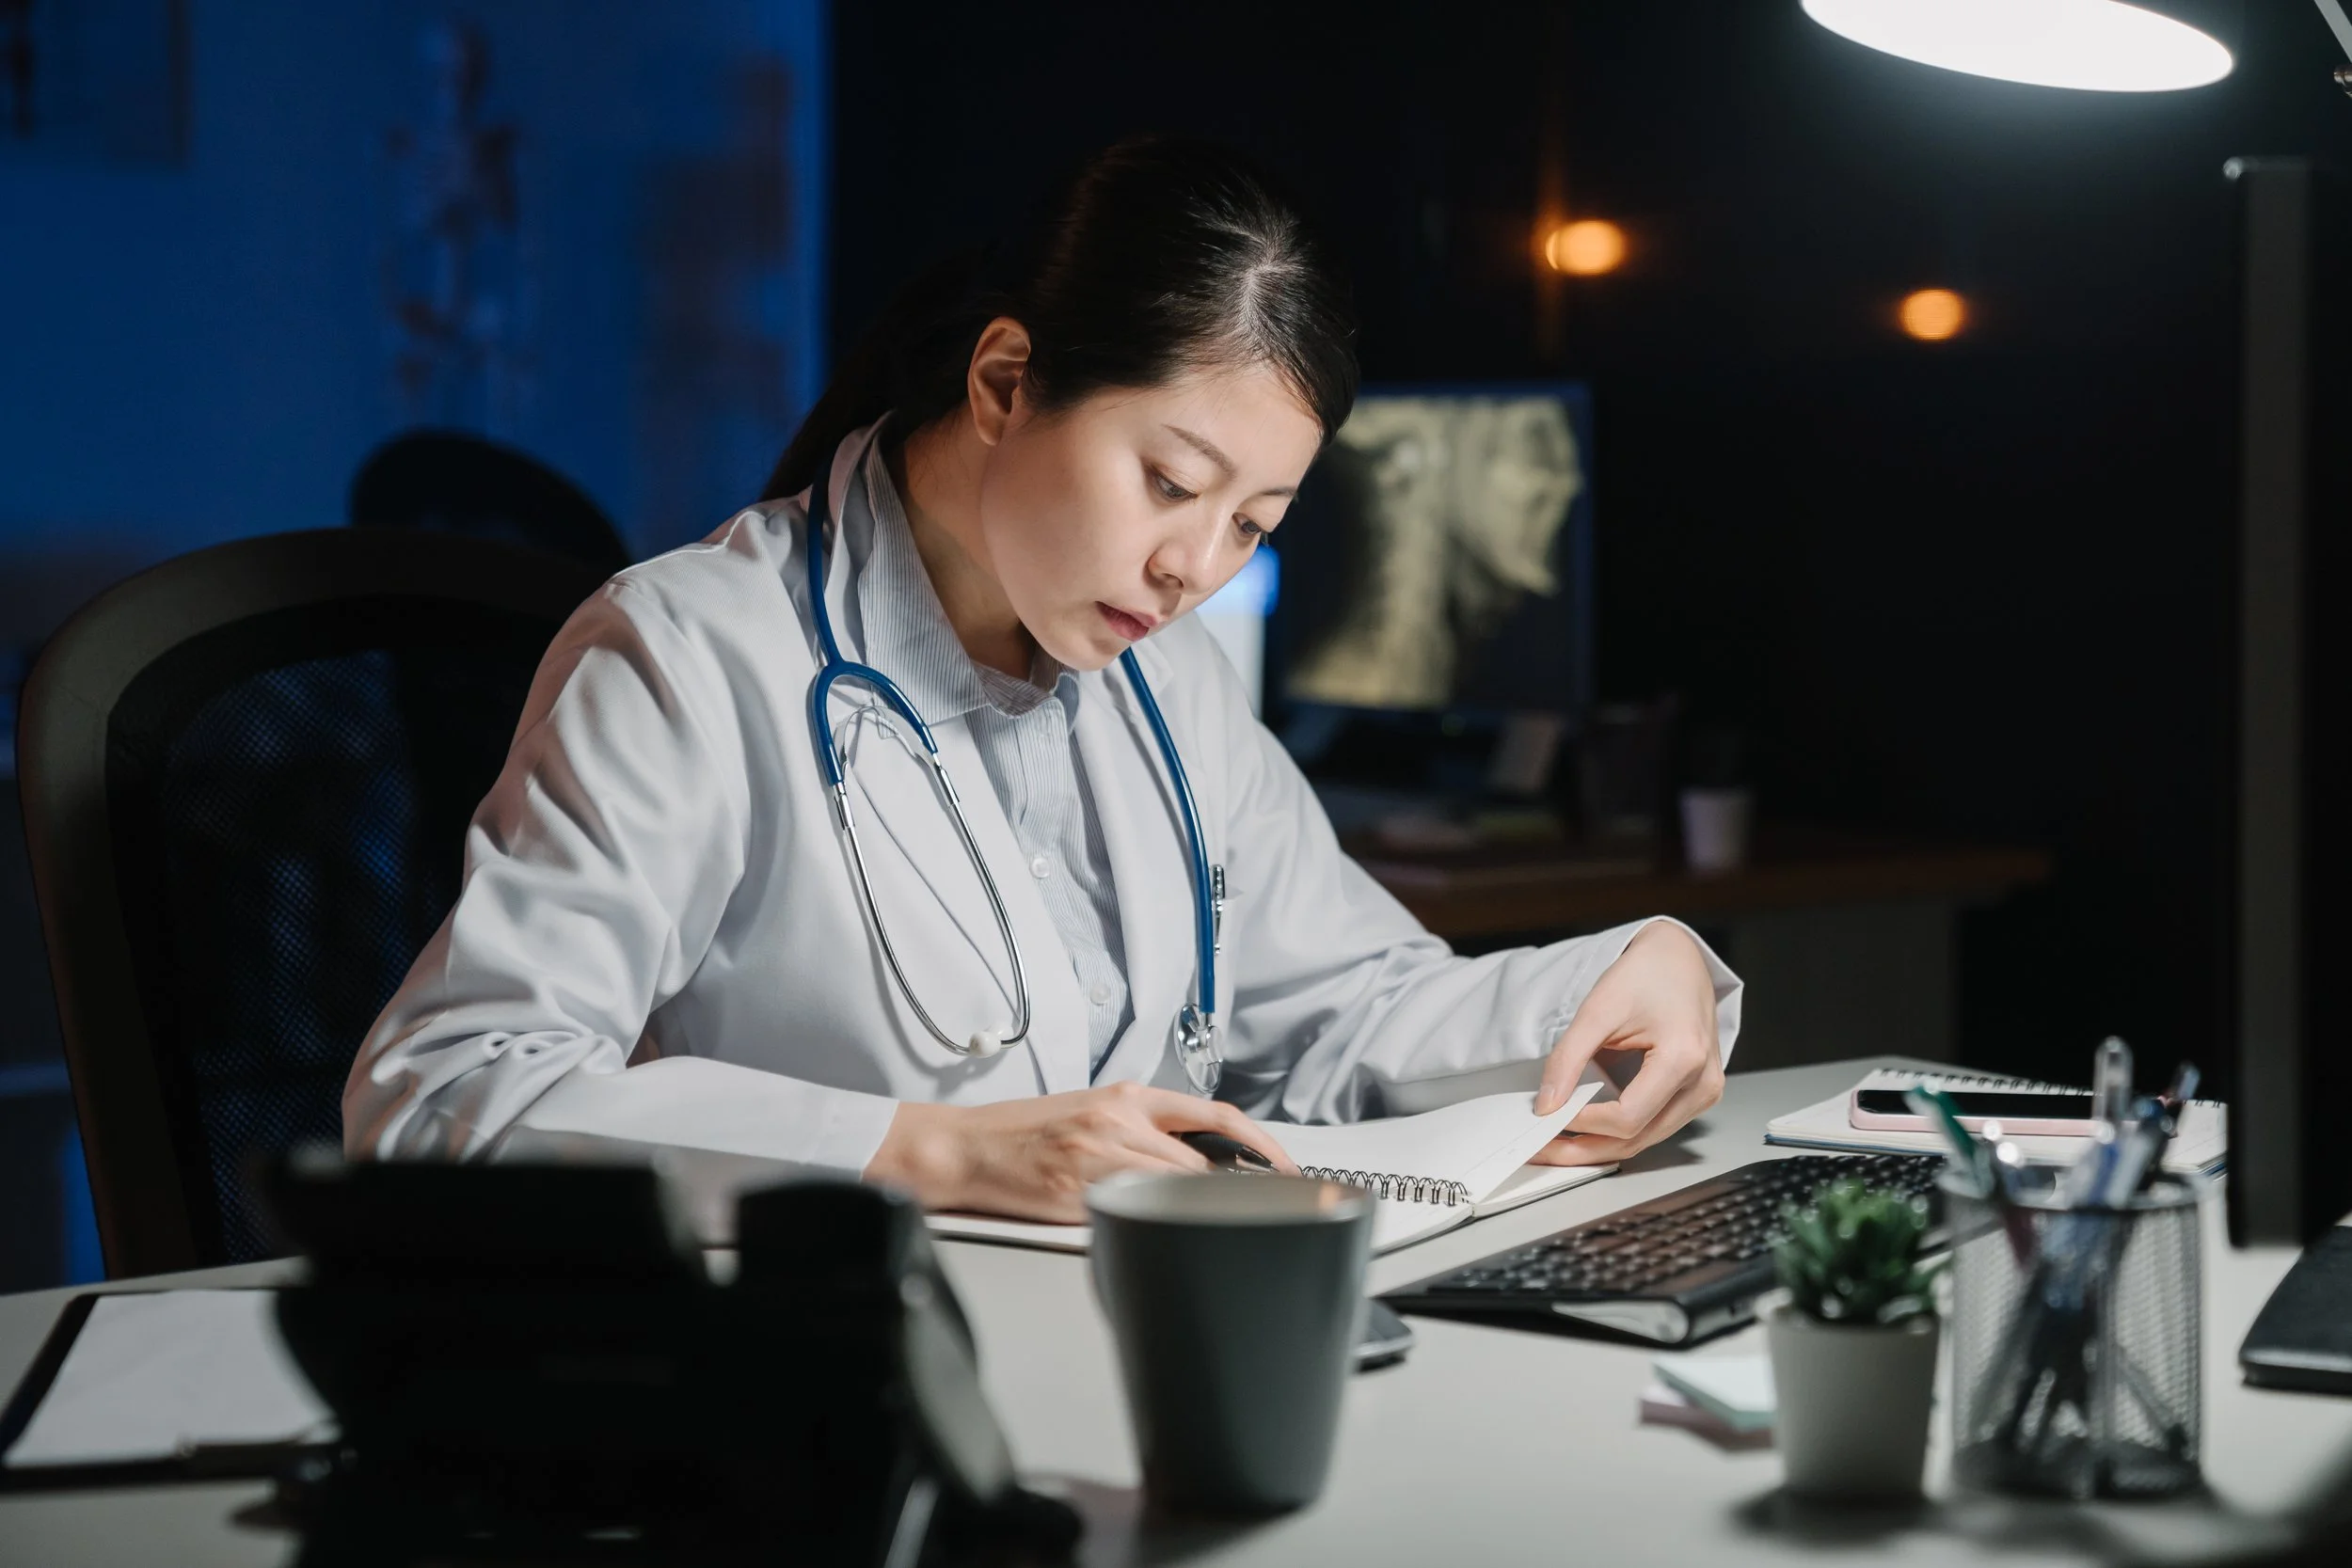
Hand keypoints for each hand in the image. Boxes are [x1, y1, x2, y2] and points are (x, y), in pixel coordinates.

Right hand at [863, 1081, 1296, 1222]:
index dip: (1260, 1145)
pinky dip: (1152, 1223)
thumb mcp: (1091, 1114)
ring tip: (1211, 1227)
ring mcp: (1098, 1155)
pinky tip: (1157, 1234)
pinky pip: (1132, 1210)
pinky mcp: (1077, 1191)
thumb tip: (1198, 1163)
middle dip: (1235, 1190)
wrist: (965, 1148)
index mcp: (1127, 1097)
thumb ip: (1144, 1131)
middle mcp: (1118, 1119)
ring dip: (1195, 1209)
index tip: (1284, 1168)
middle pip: (1203, 1159)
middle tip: (1262, 1210)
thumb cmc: (1023, 1135)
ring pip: (1174, 1185)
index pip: (1216, 1116)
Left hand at [1527, 922, 1723, 1166]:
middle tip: (1542, 1149)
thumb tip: (1546, 1104)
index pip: (1627, 1117)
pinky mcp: (1697, 1094)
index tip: (1547, 1116)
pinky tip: (1586, 1129)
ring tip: (1557, 1143)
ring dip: (1599, 1146)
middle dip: (1583, 1149)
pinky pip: (1654, 1126)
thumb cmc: (1647, 975)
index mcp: (1684, 1058)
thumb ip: (1569, 1058)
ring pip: (1645, 1140)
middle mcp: (1703, 1084)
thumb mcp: (1598, 1009)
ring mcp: (1705, 1092)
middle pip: (1637, 1139)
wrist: (1679, 958)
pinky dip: (1618, 1132)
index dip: (1583, 1123)